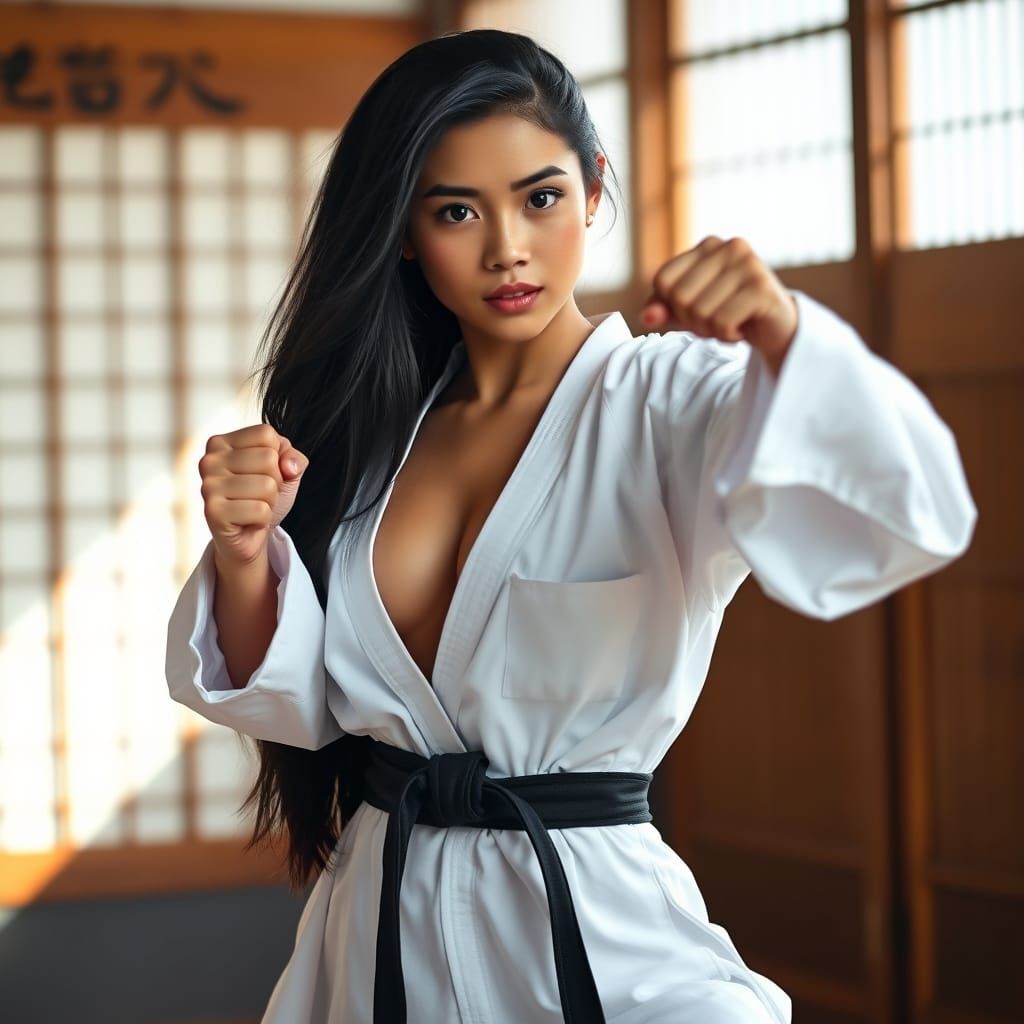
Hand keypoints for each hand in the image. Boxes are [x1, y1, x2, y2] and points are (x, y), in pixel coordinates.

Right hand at [199, 423, 309, 567]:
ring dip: (269, 501)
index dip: (276, 457)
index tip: (262, 473)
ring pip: (267, 485)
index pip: (265, 434)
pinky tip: (248, 521)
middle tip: (258, 495)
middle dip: (274, 482)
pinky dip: (263, 519)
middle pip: (268, 459)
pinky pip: (260, 510)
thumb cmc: (261, 498)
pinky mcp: (213, 511)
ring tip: (253, 507)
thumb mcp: (284, 471)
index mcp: (221, 443)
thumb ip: (293, 457)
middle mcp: (209, 460)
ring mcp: (208, 486)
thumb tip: (289, 466)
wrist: (249, 537)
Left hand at [639, 236, 797, 367]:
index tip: (697, 309)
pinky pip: (722, 322)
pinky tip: (742, 329)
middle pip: (680, 298)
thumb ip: (664, 309)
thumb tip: (646, 316)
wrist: (776, 329)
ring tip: (731, 324)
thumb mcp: (690, 310)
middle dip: (693, 321)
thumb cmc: (729, 314)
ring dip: (712, 331)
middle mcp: (729, 247)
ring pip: (700, 312)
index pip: (662, 280)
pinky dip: (727, 336)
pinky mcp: (762, 288)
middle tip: (716, 321)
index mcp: (708, 245)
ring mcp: (748, 265)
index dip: (672, 306)